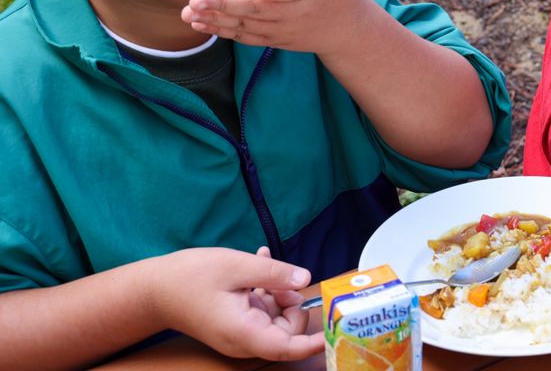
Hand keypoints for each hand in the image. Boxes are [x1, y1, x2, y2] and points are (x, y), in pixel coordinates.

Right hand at [151, 247, 321, 361]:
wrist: (154, 288)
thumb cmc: (190, 277)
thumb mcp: (237, 267)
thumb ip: (274, 274)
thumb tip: (304, 280)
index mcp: (244, 332)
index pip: (287, 348)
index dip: (314, 342)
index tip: (334, 329)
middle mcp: (244, 340)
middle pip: (287, 330)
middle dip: (291, 301)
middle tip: (279, 277)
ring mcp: (240, 334)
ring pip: (276, 318)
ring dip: (278, 291)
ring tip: (264, 264)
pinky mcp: (237, 324)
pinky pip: (262, 311)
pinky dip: (265, 289)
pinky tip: (260, 263)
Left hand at [182, 0, 368, 52]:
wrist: (345, 27)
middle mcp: (293, 11)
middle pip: (255, 9)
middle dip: (223, 5)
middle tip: (195, 0)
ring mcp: (281, 27)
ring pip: (245, 25)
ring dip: (216, 19)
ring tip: (189, 11)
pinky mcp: (272, 38)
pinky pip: (244, 36)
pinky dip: (221, 31)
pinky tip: (198, 23)